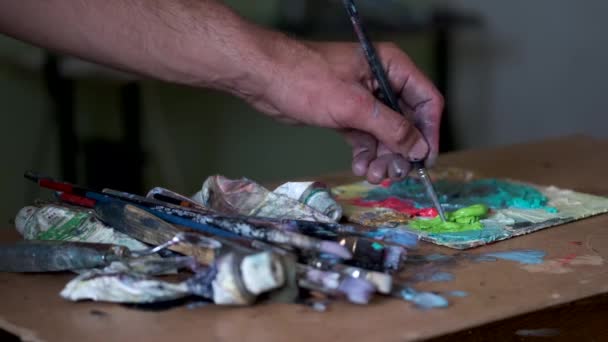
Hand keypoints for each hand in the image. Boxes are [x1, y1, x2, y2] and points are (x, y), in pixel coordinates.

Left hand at [244, 40, 443, 183]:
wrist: (265, 78)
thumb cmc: (306, 79)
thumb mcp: (354, 106)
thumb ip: (390, 128)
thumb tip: (418, 148)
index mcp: (391, 67)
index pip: (426, 101)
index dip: (429, 132)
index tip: (424, 160)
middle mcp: (382, 82)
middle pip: (407, 123)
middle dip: (400, 151)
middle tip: (392, 174)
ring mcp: (364, 100)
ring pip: (386, 135)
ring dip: (382, 157)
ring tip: (372, 174)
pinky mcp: (347, 114)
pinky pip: (366, 139)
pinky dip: (365, 154)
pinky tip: (359, 166)